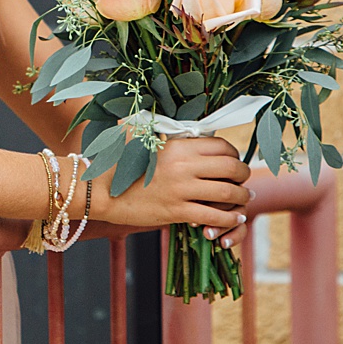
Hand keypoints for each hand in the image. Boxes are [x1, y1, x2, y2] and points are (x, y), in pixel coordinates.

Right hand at [92, 137, 251, 243]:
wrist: (99, 191)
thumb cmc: (118, 162)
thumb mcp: (140, 138)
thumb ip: (161, 132)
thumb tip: (178, 125)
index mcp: (177, 145)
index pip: (221, 146)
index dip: (233, 153)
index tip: (233, 160)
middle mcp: (183, 166)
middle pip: (230, 167)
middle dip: (243, 174)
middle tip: (244, 179)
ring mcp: (181, 190)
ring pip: (226, 193)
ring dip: (240, 197)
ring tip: (243, 198)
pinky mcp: (176, 212)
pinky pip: (213, 215)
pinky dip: (229, 218)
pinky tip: (234, 219)